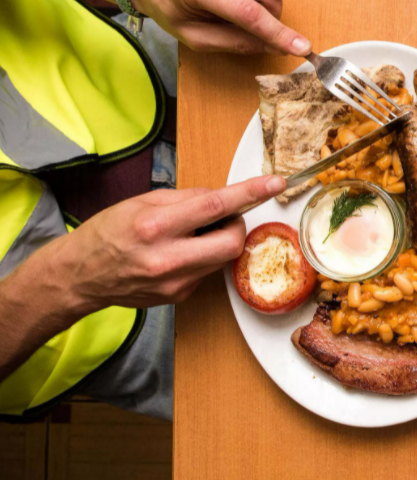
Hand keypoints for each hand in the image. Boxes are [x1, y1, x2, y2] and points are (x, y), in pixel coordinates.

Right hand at [50, 175, 286, 311]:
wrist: (79, 277)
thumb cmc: (107, 233)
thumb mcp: (141, 203)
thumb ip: (186, 199)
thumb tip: (220, 197)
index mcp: (155, 227)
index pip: (215, 206)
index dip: (250, 194)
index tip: (275, 184)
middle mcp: (167, 258)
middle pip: (232, 241)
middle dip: (236, 226)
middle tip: (221, 219)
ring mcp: (175, 282)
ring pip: (223, 257)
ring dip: (218, 241)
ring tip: (190, 235)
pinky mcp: (180, 296)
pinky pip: (207, 271)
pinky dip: (202, 257)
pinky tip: (178, 254)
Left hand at [125, 0, 310, 54]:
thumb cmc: (166, 5)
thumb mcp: (192, 36)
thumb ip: (233, 42)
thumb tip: (271, 46)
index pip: (248, 12)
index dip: (277, 33)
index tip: (302, 47)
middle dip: (273, 15)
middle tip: (259, 29)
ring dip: (262, 2)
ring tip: (235, 6)